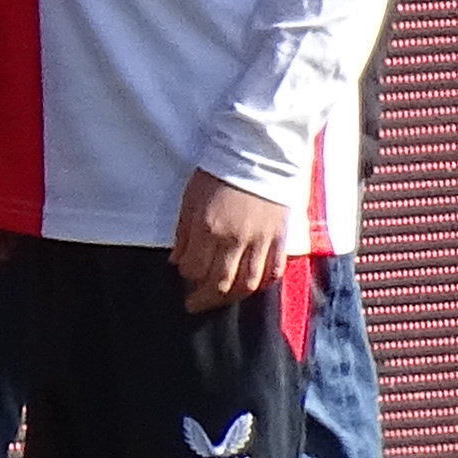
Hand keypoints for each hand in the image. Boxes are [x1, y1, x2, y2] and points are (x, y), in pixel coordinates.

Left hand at [171, 166, 288, 309]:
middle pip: (219, 284)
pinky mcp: (280, 238)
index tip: (184, 271)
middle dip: (203, 298)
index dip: (186, 274)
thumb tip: (177, 261)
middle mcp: (235, 240)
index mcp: (209, 228)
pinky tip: (251, 286)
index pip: (193, 268)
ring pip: (246, 284)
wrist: (259, 153)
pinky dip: (262, 284)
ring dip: (230, 297)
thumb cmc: (219, 171)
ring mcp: (260, 241)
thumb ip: (184, 232)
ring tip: (220, 300)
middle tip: (194, 304)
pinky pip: (273, 271)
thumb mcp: (191, 197)